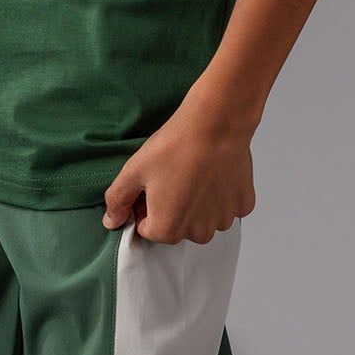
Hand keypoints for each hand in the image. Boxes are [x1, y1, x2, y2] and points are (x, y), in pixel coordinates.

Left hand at [101, 92, 256, 242]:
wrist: (216, 122)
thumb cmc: (174, 146)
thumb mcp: (134, 170)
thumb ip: (118, 200)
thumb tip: (111, 221)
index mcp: (168, 229)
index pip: (148, 228)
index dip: (145, 205)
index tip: (151, 183)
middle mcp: (198, 233)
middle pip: (177, 227)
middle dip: (172, 208)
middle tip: (172, 175)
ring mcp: (224, 220)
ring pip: (203, 218)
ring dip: (197, 203)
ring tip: (193, 171)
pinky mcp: (243, 204)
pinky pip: (226, 206)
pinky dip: (220, 194)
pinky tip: (214, 171)